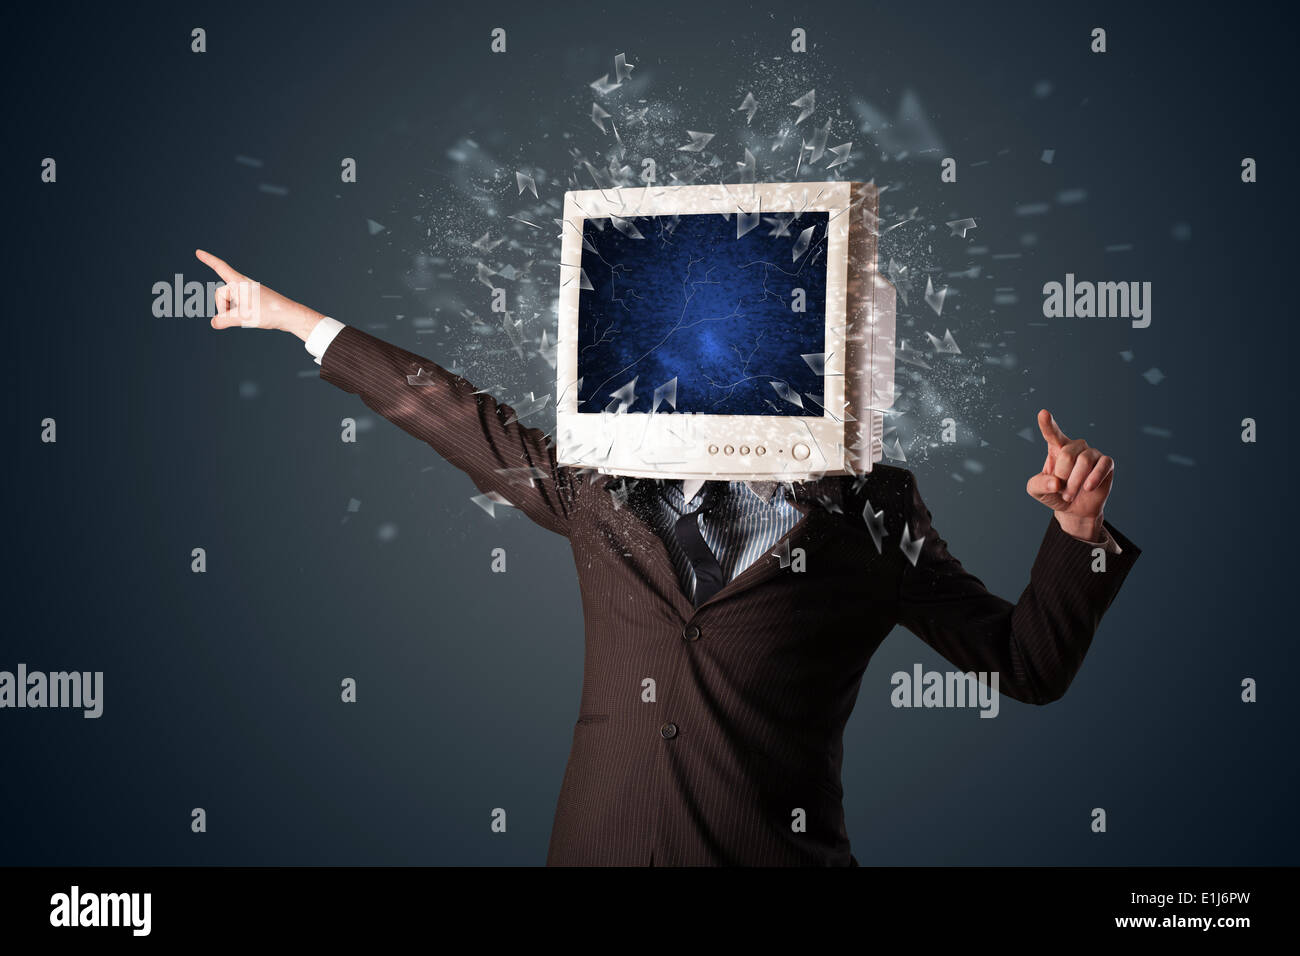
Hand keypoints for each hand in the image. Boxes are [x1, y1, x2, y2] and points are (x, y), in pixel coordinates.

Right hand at [194, 249, 325, 341]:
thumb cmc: (269, 312)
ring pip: (229, 302)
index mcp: (239, 283)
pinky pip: (238, 306)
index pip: (220, 267)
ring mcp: (248, 293)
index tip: (198, 252)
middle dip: (222, 307)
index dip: (208, 260)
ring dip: (231, 312)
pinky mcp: (253, 300)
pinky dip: (238, 313)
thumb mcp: (243, 317)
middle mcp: (243, 285)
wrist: (290, 315)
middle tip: (236, 317)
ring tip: (249, 318)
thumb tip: (214, 323)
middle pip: (221, 294)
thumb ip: (224, 320)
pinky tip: (251, 318)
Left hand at [1025, 409, 1114, 541]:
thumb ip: (1039, 485)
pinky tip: (1088, 488)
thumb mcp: (1037, 491)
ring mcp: (1091, 453)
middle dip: (1062, 477)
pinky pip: (1103, 465)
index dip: (1047, 424)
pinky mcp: (1106, 463)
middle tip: (1061, 490)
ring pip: (1084, 461)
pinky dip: (1094, 478)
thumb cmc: (1055, 494)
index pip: (1052, 433)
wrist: (1075, 508)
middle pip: (1067, 455)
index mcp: (1056, 448)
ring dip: (1075, 482)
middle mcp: (1075, 446)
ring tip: (1070, 494)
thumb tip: (1056, 482)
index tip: (1043, 413)